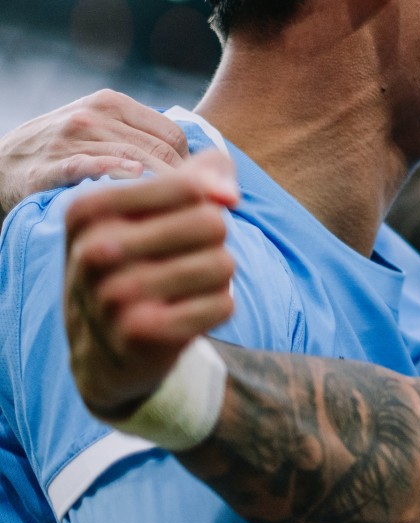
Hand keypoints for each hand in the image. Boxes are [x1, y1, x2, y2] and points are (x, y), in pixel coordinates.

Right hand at [0, 91, 189, 214]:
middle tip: (195, 210)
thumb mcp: (99, 130)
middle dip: (185, 182)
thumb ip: (139, 136)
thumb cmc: (61, 152)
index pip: (172, 134)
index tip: (195, 192)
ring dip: (162, 188)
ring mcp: (69, 139)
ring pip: (134, 159)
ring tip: (179, 212)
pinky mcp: (48, 166)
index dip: (191, 166)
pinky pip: (88, 167)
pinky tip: (135, 184)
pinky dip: (114, 173)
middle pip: (160, 149)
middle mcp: (92, 115)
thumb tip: (197, 163)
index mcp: (111, 103)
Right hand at [64, 151, 239, 419]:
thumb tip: (228, 195)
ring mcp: (113, 296)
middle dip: (214, 242)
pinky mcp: (142, 334)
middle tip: (184, 261)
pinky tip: (184, 316)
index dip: (207, 204)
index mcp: (88, 210)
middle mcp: (94, 251)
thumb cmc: (138, 261)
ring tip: (183, 290)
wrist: (103, 348)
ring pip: (223, 264)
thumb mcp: (150, 209)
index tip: (186, 221)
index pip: (190, 187)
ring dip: (217, 278)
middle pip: (212, 223)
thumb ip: (201, 174)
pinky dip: (217, 309)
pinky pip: (223, 305)